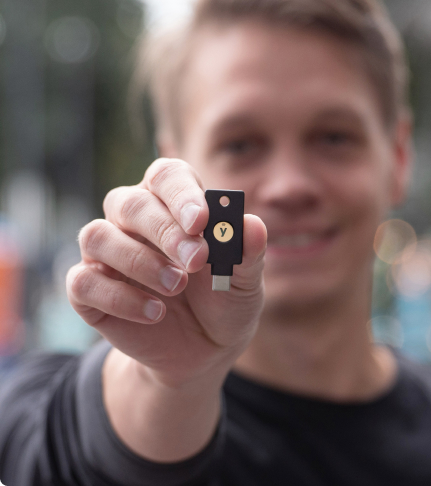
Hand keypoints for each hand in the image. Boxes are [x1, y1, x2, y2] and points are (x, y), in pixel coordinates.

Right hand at [66, 158, 266, 387]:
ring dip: (138, 261)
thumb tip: (252, 225)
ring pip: (97, 236)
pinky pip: (83, 281)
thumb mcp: (245, 282)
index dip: (180, 193)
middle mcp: (135, 222)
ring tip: (176, 287)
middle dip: (164, 230)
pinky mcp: (90, 291)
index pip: (166, 177)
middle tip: (196, 260)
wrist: (206, 349)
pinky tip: (154, 313)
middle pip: (129, 202)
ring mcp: (109, 255)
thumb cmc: (225, 301)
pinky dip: (118, 298)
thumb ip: (248, 253)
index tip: (201, 220)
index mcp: (174, 206)